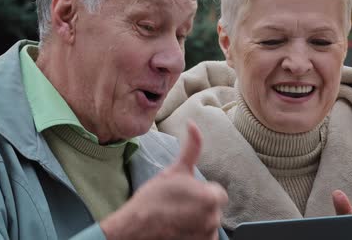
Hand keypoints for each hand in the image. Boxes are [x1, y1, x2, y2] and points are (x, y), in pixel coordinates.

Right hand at [101, 121, 227, 239]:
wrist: (135, 228)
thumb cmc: (153, 199)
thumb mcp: (175, 170)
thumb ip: (192, 147)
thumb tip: (193, 124)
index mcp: (212, 197)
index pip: (217, 193)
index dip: (200, 192)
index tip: (184, 195)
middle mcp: (214, 219)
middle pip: (212, 209)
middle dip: (199, 208)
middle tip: (177, 207)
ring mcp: (206, 236)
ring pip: (207, 225)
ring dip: (196, 222)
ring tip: (175, 219)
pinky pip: (203, 238)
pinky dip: (193, 235)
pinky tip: (177, 230)